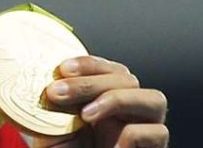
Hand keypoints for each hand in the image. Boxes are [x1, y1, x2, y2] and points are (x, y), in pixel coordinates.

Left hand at [34, 56, 167, 147]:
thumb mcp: (56, 127)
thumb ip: (58, 104)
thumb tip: (47, 80)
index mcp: (110, 96)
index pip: (108, 68)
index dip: (87, 64)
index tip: (61, 68)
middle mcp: (133, 108)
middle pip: (127, 78)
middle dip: (89, 82)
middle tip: (57, 92)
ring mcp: (148, 127)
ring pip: (154, 98)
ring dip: (115, 100)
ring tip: (85, 116)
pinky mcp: (156, 147)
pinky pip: (155, 132)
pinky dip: (129, 135)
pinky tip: (108, 146)